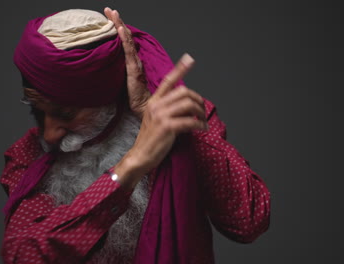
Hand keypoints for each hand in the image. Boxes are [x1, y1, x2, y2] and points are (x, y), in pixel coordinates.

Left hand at [104, 7, 149, 118]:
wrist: (142, 107)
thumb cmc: (131, 97)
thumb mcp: (119, 80)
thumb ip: (113, 71)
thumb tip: (100, 67)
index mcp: (130, 60)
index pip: (123, 40)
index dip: (117, 27)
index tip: (109, 16)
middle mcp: (133, 58)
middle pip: (124, 36)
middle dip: (116, 21)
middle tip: (108, 9)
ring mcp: (134, 62)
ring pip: (126, 39)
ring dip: (119, 25)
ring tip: (113, 13)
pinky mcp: (133, 68)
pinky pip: (128, 50)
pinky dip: (123, 38)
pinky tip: (119, 29)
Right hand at [115, 54, 207, 188]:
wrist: (140, 156)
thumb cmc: (150, 140)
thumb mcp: (154, 119)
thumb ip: (166, 109)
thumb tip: (187, 105)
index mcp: (153, 101)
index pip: (168, 81)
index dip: (180, 69)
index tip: (190, 59)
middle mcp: (156, 105)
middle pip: (184, 92)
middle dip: (198, 100)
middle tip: (202, 111)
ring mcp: (161, 116)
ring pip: (189, 105)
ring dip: (201, 113)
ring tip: (203, 121)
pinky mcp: (167, 127)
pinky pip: (190, 121)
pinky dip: (200, 125)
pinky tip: (201, 129)